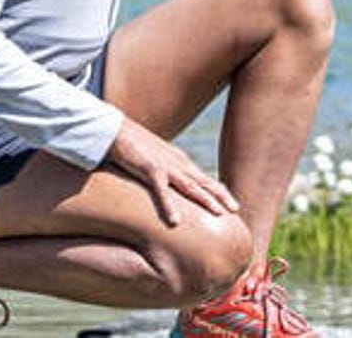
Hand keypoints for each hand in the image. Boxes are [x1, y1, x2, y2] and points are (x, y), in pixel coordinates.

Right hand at [107, 117, 239, 226]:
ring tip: (219, 213)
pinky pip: (161, 190)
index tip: (231, 202)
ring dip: (205, 199)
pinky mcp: (149, 169)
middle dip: (221, 195)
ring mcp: (165, 166)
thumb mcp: (154, 160)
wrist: (115, 130)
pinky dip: (169, 206)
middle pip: (204, 181)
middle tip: (237, 209)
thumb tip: (169, 186)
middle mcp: (177, 163)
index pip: (204, 178)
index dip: (218, 189)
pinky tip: (176, 221)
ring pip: (190, 186)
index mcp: (179, 161)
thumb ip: (164, 173)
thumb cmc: (133, 146)